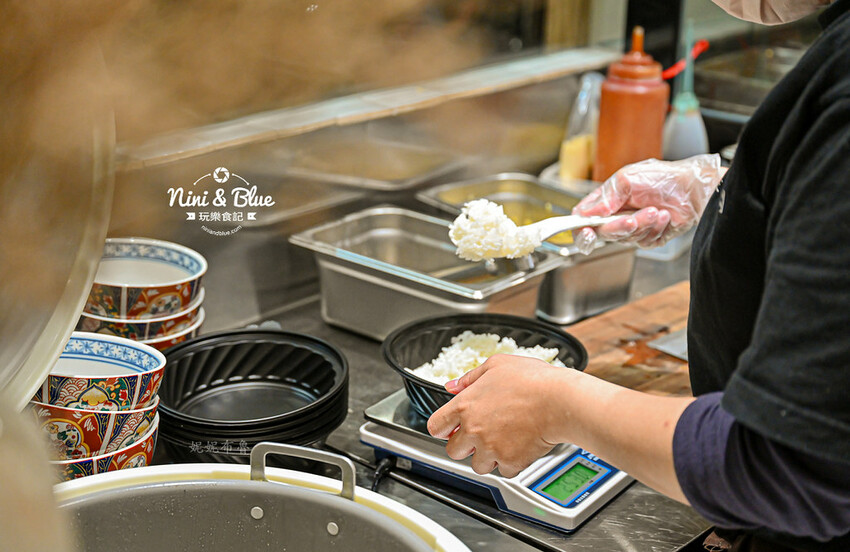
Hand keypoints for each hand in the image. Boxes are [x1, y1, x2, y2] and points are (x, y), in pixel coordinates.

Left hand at [426, 354, 571, 477]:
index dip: (443, 428)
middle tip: (481, 436)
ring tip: (504, 440)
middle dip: (465, 446)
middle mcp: (474, 430)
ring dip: (488, 456)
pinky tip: (520, 445)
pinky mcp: (510, 462)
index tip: (450, 429)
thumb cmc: (532, 380)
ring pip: (478, 465)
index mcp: (465, 406)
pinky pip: (504, 470)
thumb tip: (452, 386)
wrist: (559, 400)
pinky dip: (511, 463)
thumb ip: (470, 378)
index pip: (436, 426)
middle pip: (453, 451)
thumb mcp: (496, 365)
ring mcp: (491, 448)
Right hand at [573, 154, 724, 253]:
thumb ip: (605, 196)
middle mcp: (617, 215)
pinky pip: (645, 243)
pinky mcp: (649, 237)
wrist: (693, 189)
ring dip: (643, 225)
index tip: (587, 231)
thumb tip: (586, 213)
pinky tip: (664, 217)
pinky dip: (656, 230)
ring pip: (626, 239)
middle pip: (604, 233)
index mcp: (606, 200)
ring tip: (657, 210)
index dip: (581, 228)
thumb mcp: (628, 178)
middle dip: (620, 226)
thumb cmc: (663, 178)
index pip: (583, 219)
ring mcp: (633, 228)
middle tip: (632, 219)